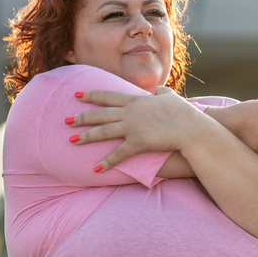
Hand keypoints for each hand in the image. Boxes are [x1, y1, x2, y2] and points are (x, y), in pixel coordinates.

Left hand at [67, 87, 201, 171]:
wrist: (191, 128)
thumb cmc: (184, 112)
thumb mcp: (171, 97)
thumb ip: (161, 91)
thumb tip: (158, 87)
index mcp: (136, 100)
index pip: (108, 96)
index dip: (91, 95)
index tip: (77, 95)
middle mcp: (130, 112)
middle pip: (100, 114)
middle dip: (81, 117)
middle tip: (65, 120)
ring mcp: (133, 127)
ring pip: (103, 131)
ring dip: (86, 136)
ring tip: (72, 141)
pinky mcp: (138, 142)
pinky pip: (119, 154)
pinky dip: (107, 162)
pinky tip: (96, 168)